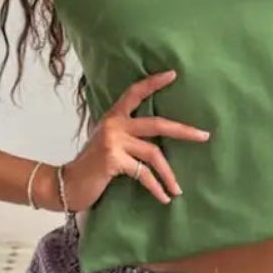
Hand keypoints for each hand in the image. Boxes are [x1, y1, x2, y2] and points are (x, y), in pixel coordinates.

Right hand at [60, 70, 208, 209]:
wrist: (68, 184)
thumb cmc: (92, 166)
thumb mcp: (108, 143)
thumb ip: (127, 135)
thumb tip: (159, 139)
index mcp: (114, 117)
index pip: (134, 93)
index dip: (153, 83)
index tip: (173, 74)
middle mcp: (114, 124)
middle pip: (156, 124)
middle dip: (183, 131)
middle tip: (204, 136)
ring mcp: (113, 141)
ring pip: (153, 153)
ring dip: (169, 174)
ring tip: (178, 189)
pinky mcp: (113, 159)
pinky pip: (143, 173)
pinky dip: (156, 187)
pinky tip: (164, 198)